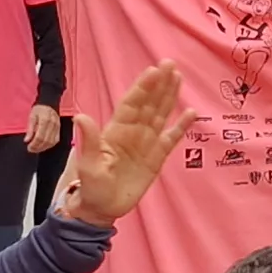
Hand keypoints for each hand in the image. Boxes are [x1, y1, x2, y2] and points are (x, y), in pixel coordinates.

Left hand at [24, 103, 61, 154]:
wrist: (49, 104)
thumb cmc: (38, 110)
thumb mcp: (31, 116)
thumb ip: (30, 129)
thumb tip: (26, 140)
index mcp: (45, 120)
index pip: (40, 136)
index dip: (34, 144)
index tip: (28, 146)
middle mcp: (53, 125)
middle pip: (46, 141)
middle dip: (38, 147)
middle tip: (31, 149)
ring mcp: (57, 128)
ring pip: (51, 142)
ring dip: (43, 148)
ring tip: (36, 149)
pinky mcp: (59, 130)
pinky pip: (55, 141)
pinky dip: (49, 145)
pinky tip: (43, 146)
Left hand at [56, 63, 200, 226]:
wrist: (101, 208)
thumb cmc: (91, 186)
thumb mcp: (88, 164)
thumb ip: (88, 141)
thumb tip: (80, 117)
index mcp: (116, 131)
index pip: (132, 103)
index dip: (143, 87)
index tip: (153, 71)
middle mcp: (133, 132)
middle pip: (149, 103)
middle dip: (159, 84)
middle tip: (170, 64)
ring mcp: (146, 143)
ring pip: (160, 115)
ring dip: (169, 97)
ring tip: (178, 77)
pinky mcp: (156, 158)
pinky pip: (171, 138)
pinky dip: (181, 126)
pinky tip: (191, 113)